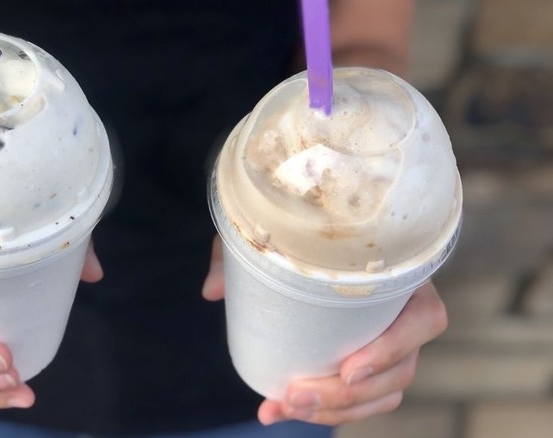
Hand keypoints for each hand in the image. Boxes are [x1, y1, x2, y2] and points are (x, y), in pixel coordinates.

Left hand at [202, 237, 447, 425]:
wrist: (296, 226)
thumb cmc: (295, 224)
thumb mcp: (267, 227)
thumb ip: (242, 250)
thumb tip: (213, 290)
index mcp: (401, 274)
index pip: (425, 318)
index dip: (393, 349)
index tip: (347, 368)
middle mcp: (404, 311)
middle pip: (401, 371)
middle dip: (346, 397)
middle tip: (293, 396)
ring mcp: (390, 341)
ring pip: (384, 393)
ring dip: (334, 411)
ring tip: (284, 408)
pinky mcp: (367, 361)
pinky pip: (360, 399)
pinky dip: (323, 411)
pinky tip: (277, 411)